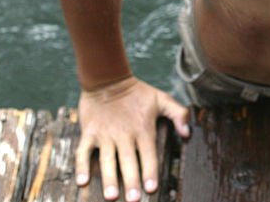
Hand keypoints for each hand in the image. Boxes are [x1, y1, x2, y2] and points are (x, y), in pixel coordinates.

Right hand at [76, 76, 190, 200]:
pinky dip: (81, 166)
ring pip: (107, 160)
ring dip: (109, 178)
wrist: (108, 79)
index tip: (152, 189)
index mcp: (143, 128)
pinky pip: (83, 151)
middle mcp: (124, 134)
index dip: (150, 171)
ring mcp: (105, 134)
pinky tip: (81, 182)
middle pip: (129, 161)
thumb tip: (188, 134)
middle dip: (131, 182)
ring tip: (111, 196)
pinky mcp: (89, 132)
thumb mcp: (162, 99)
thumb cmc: (138, 93)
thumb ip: (179, 114)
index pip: (148, 154)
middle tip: (134, 200)